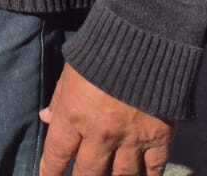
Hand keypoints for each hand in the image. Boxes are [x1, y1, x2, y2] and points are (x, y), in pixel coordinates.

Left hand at [38, 64, 172, 174]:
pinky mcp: (160, 138)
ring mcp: (131, 139)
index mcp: (74, 115)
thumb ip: (60, 99)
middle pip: (88, 172)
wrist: (144, 43)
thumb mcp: (71, 72)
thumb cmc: (100, 52)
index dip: (50, 171)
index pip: (57, 153)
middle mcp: (100, 134)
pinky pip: (154, 169)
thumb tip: (47, 118)